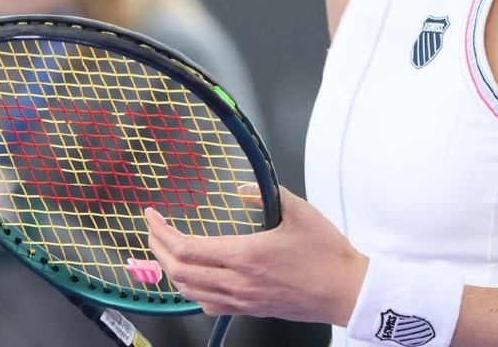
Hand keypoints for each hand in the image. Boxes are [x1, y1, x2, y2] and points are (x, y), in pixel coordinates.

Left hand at [146, 185, 367, 325]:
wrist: (346, 291)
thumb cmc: (327, 256)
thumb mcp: (300, 212)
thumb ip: (266, 194)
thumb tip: (242, 187)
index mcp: (246, 256)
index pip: (187, 248)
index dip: (162, 232)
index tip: (152, 216)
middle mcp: (238, 282)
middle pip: (179, 272)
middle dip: (156, 248)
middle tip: (152, 229)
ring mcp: (243, 300)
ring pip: (190, 292)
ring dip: (171, 270)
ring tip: (166, 252)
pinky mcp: (251, 309)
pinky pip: (209, 305)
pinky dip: (192, 291)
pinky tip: (195, 280)